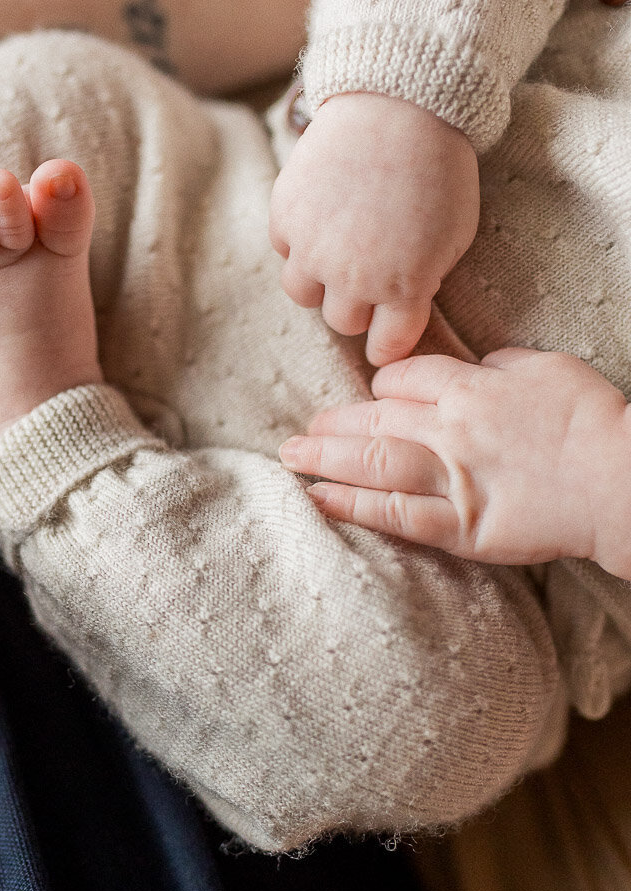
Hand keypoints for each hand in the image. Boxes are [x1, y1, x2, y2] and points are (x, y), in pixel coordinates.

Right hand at [269, 93, 479, 365]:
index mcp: (405, 288)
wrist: (398, 107)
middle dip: (357, 305)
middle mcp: (355, 280)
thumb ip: (427, 278)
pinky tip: (321, 216)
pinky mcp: (285, 218)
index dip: (387, 342)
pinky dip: (299, 240)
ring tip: (335, 253)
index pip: (386, 347)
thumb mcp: (455, 235)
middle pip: (343, 323)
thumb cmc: (439, 170)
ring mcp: (313, 251)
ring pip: (303, 295)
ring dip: (320, 281)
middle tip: (367, 276)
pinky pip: (284, 250)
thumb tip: (401, 301)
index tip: (385, 335)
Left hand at [279, 348, 630, 575]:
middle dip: (333, 423)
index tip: (372, 396)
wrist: (623, 481)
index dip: (382, 386)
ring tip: (292, 457)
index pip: (403, 379)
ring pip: (373, 464)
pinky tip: (320, 499)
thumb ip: (498, 364)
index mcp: (470, 387)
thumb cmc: (593, 418)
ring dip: (325, 459)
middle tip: (303, 429)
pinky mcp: (462, 526)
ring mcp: (453, 479)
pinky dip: (353, 506)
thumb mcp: (545, 367)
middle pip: (374, 420)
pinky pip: (396, 516)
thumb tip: (476, 366)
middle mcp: (450, 430)